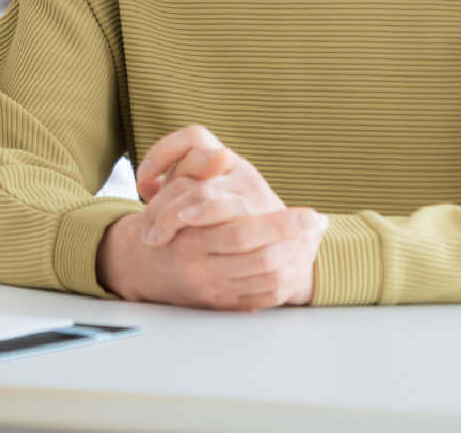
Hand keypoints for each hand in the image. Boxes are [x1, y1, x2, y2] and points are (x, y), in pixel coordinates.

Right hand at [97, 125, 326, 309]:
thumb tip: (223, 156)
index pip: (243, 231)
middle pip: (261, 257)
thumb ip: (197, 169)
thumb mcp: (173, 190)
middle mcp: (202, 269)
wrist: (141, 266)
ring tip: (313, 241)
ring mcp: (214, 290)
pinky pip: (263, 298)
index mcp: (190, 240)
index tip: (310, 213)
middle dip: (296, 240)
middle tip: (320, 224)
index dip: (281, 223)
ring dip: (297, 261)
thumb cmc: (162, 223)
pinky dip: (287, 281)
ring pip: (266, 279)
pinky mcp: (224, 305)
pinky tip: (298, 262)